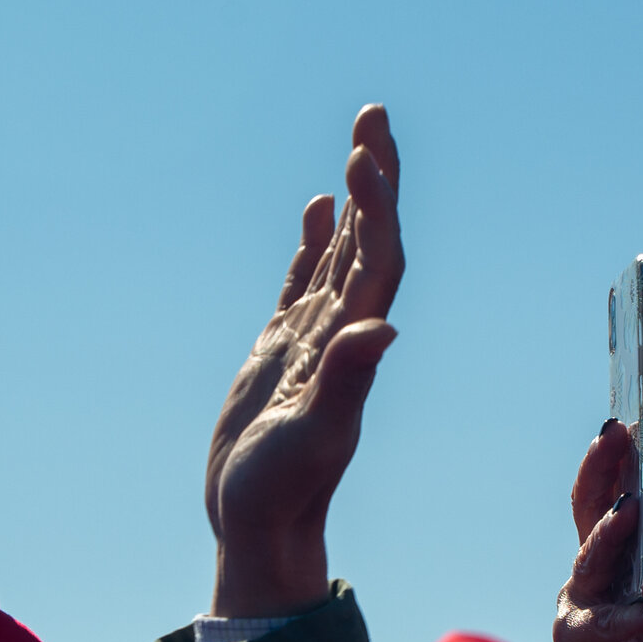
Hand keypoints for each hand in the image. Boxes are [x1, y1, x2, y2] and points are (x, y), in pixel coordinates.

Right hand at [205, 106, 403, 618]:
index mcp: (354, 348)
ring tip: (361, 140)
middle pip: (369, 240)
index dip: (376, 207)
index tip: (364, 157)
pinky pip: (306, 282)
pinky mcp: (285, 353)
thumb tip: (381, 330)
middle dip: (375, 178)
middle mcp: (344, 334)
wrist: (261, 527)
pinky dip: (316, 242)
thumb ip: (345, 384)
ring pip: (342, 252)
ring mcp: (315, 340)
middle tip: (375, 115)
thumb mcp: (312, 440)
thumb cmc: (283, 493)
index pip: (377, 260)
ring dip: (354, 198)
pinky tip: (318, 209)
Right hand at [550, 421, 642, 641]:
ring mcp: (581, 607)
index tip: (628, 421)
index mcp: (624, 556)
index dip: (617, 461)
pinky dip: (631, 615)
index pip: (613, 496)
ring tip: (632, 508)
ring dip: (610, 532)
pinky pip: (598, 621)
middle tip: (615, 435)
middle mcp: (595, 574)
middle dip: (601, 471)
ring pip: (588, 558)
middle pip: (589, 512)